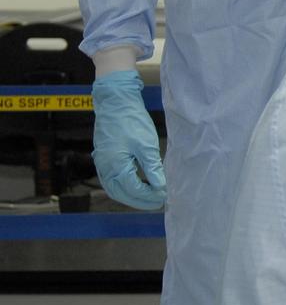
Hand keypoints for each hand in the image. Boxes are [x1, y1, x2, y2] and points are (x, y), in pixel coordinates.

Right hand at [92, 70, 165, 209]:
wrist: (115, 102)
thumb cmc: (132, 121)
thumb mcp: (146, 145)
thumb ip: (152, 168)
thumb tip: (160, 186)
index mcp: (115, 165)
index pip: (133, 189)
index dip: (148, 196)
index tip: (163, 196)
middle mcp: (104, 168)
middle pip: (121, 193)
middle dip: (139, 200)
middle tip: (157, 202)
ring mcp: (101, 163)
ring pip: (114, 188)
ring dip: (130, 195)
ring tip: (149, 196)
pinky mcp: (103, 157)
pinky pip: (111, 180)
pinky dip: (123, 186)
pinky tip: (136, 185)